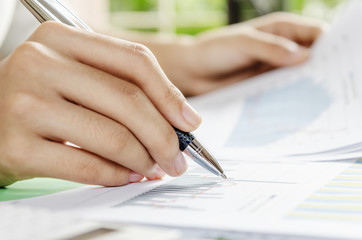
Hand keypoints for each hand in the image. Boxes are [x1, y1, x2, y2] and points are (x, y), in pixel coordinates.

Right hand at [0, 22, 200, 186]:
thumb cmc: (38, 96)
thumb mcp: (76, 77)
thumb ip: (121, 88)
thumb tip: (178, 119)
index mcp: (61, 40)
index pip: (134, 62)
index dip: (170, 95)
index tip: (189, 122)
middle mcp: (40, 64)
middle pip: (128, 101)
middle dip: (164, 137)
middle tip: (177, 158)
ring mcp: (25, 104)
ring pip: (113, 137)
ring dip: (144, 160)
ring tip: (154, 168)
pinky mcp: (17, 146)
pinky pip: (86, 166)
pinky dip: (116, 176)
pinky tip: (128, 177)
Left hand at [155, 12, 326, 95]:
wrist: (193, 72)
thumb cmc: (214, 50)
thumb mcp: (244, 44)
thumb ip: (272, 49)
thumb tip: (305, 56)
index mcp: (282, 29)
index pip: (317, 34)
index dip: (332, 46)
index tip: (341, 63)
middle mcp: (283, 49)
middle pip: (314, 57)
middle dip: (324, 69)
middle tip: (334, 87)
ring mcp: (275, 69)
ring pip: (301, 76)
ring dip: (309, 86)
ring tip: (320, 101)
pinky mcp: (266, 86)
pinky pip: (285, 91)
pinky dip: (293, 97)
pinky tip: (298, 107)